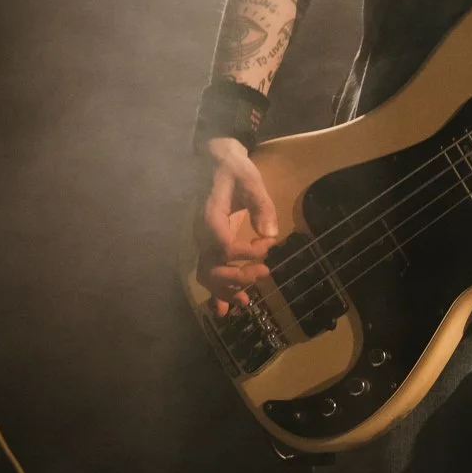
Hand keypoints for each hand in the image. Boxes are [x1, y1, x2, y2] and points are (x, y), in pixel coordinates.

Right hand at [195, 137, 279, 317]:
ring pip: (207, 275)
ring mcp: (201, 241)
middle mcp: (200, 233)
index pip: (224, 246)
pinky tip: (226, 310)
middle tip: (265, 273)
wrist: (213, 162)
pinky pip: (206, 272)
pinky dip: (216, 292)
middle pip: (212, 266)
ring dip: (227, 290)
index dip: (248, 253)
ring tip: (248, 301)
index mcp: (209, 216)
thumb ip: (262, 205)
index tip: (269, 246)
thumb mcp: (251, 179)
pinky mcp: (206, 246)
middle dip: (238, 276)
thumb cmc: (233, 169)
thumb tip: (271, 234)